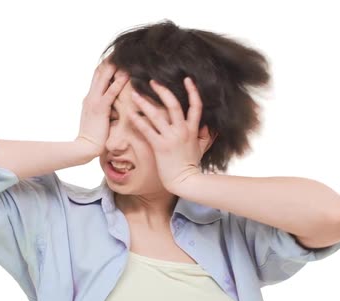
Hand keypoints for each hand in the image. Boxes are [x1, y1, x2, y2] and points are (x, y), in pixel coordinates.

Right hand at [76, 54, 129, 155]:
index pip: (97, 78)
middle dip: (109, 61)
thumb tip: (115, 105)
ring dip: (114, 67)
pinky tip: (126, 76)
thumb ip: (104, 108)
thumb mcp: (98, 119)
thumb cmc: (94, 136)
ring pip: (104, 79)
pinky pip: (110, 93)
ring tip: (123, 57)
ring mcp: (94, 102)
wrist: (85, 147)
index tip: (114, 56)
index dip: (105, 66)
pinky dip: (118, 83)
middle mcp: (90, 97)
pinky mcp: (100, 109)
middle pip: (99, 73)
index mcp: (90, 98)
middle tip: (119, 50)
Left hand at [129, 77, 211, 193]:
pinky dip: (138, 120)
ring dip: (145, 103)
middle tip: (152, 82)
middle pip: (173, 104)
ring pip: (157, 115)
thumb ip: (206, 136)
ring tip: (135, 94)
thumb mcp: (202, 148)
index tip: (187, 79)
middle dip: (163, 91)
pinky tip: (131, 113)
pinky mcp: (160, 146)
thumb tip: (209, 125)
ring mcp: (170, 138)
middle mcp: (182, 131)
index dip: (193, 91)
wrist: (185, 181)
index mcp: (193, 130)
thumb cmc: (191, 166)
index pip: (196, 106)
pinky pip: (147, 130)